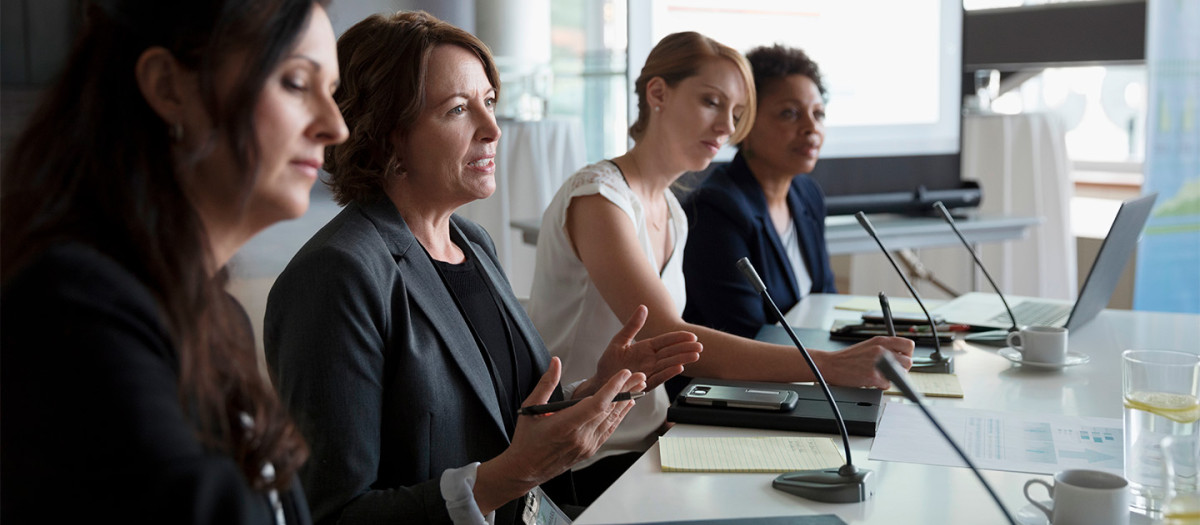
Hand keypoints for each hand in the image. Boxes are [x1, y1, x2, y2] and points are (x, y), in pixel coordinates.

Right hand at [480, 358, 645, 504]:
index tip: (624, 374)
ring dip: (627, 402)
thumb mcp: (530, 407)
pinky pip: (609, 430)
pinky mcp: (590, 450)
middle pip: (609, 409)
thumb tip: (555, 362)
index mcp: (565, 425)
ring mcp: (587, 445)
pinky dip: (619, 416)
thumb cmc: (526, 439)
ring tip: (639, 387)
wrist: (526, 469)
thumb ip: (546, 383)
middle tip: (639, 375)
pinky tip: (627, 406)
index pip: (596, 404)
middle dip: (626, 390)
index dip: (613, 388)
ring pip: (612, 420)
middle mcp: (580, 437)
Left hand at [579, 305, 701, 397]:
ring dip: (681, 360)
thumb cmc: (609, 363)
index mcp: (645, 348)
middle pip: (670, 353)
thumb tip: (643, 307)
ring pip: (668, 364)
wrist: (601, 383)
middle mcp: (650, 360)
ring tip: (695, 356)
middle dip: (685, 349)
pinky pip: (658, 378)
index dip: (678, 338)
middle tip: (699, 346)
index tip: (691, 336)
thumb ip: (632, 325)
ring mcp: (649, 372)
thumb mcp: (619, 340)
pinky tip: (679, 368)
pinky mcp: (644, 384)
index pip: (665, 341)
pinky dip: (668, 373)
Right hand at [811, 336, 913, 388]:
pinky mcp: (873, 377)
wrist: (830, 365)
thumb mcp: (869, 345)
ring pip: (901, 374)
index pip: (909, 345)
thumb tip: (902, 356)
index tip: (901, 359)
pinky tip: (872, 381)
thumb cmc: (848, 357)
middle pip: (908, 362)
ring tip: (881, 376)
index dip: (907, 354)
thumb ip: (886, 348)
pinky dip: (881, 386)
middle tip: (891, 370)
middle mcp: (881, 350)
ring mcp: (877, 363)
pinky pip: (888, 385)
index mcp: (881, 341)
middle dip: (902, 368)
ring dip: (893, 377)